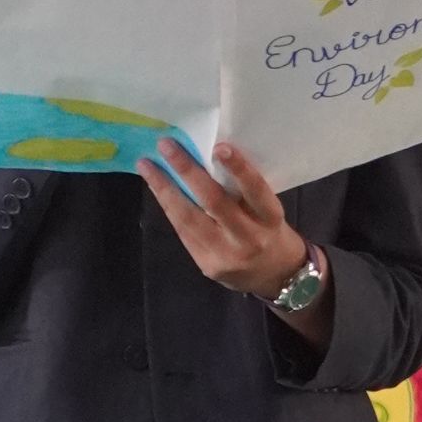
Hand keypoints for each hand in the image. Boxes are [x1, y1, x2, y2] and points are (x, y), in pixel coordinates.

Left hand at [144, 136, 317, 312]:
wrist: (275, 277)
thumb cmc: (270, 232)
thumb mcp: (268, 211)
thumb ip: (243, 191)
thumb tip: (206, 157)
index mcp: (270, 220)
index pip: (256, 190)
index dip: (239, 168)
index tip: (219, 146)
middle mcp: (249, 239)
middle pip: (214, 202)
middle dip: (187, 171)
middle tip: (166, 145)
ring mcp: (225, 255)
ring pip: (188, 218)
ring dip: (164, 189)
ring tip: (146, 166)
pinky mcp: (206, 265)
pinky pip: (183, 232)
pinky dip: (168, 207)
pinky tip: (156, 188)